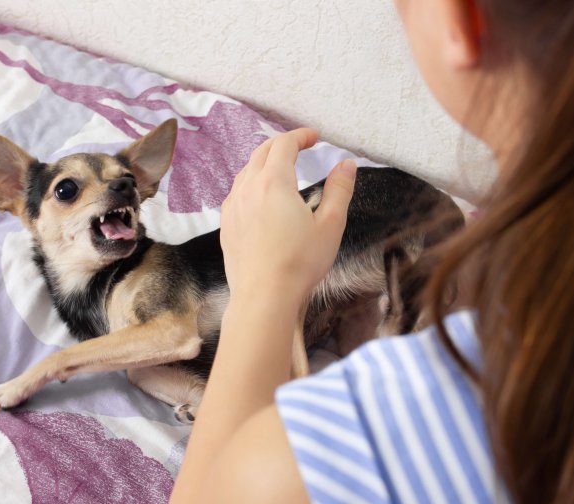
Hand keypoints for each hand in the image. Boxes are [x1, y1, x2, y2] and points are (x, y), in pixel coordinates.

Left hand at [220, 128, 355, 307]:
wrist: (264, 297)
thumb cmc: (299, 264)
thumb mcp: (330, 225)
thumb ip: (339, 190)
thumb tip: (346, 165)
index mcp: (274, 182)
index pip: (284, 145)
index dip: (300, 136)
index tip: (314, 136)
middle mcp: (248, 188)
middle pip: (262, 152)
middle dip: (282, 144)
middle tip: (300, 145)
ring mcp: (233, 207)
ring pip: (246, 171)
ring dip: (264, 162)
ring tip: (280, 167)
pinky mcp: (226, 225)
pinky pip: (236, 192)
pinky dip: (250, 183)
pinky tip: (259, 196)